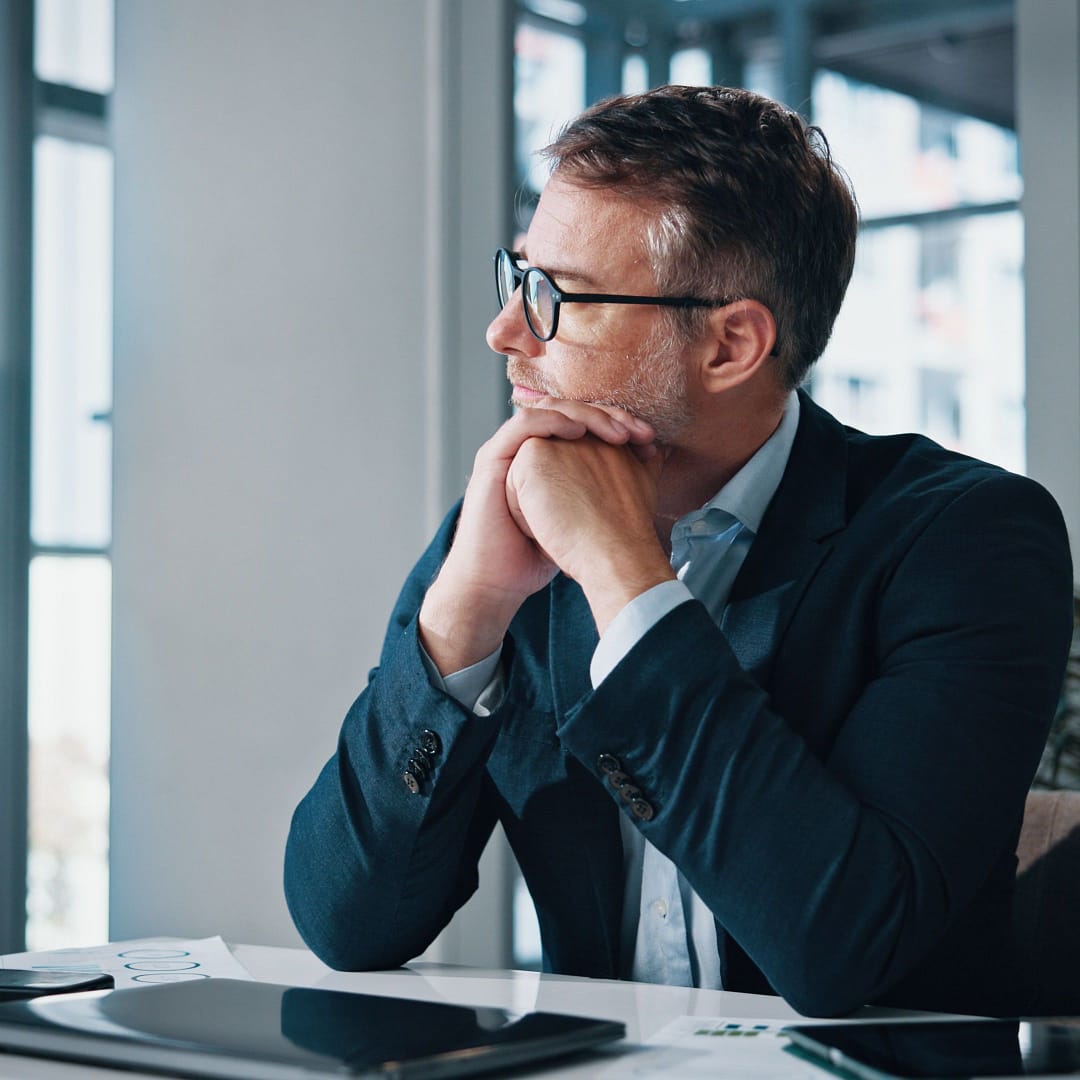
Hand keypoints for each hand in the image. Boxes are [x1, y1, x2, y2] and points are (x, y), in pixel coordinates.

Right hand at [419, 399, 654, 674]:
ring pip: (549, 410)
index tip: (649, 439)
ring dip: (586, 415)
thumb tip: (650, 468)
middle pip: (570, 410)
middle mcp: (528, 448)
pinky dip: (553, 422)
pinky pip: (523, 426)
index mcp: (548, 457)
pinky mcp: (491, 459)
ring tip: (617, 432)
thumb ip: (604, 489)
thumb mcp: (581, 517)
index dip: (618, 423)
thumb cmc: (537, 555)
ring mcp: (508, 451)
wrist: (497, 583)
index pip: (585, 422)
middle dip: (609, 415)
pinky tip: (577, 432)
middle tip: (638, 431)